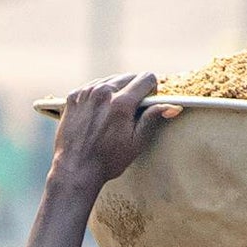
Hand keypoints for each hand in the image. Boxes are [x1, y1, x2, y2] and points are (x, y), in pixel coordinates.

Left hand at [47, 74, 173, 194]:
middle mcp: (102, 93)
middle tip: (131, 110)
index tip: (148, 101)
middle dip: (134, 89)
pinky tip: (99, 110)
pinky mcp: (73, 97)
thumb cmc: (107, 160)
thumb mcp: (136, 142)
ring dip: (116, 90)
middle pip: (129, 77)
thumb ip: (152, 118)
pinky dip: (98, 93)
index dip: (152, 89)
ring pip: (110, 79)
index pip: (146, 78)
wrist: (75, 170)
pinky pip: (92, 86)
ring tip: (114, 112)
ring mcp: (85, 93)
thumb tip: (173, 106)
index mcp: (121, 102)